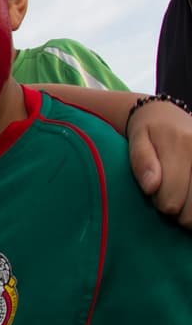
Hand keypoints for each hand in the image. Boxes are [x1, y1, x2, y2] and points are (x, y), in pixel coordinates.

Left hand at [127, 99, 191, 224]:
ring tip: (181, 193)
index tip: (154, 190)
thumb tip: (151, 187)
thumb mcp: (137, 139)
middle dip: (177, 210)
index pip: (171, 198)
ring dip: (190, 210)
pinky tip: (189, 194)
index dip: (159, 202)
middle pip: (191, 210)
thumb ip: (142, 162)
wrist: (170, 114)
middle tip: (168, 193)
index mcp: (182, 145)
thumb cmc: (150, 130)